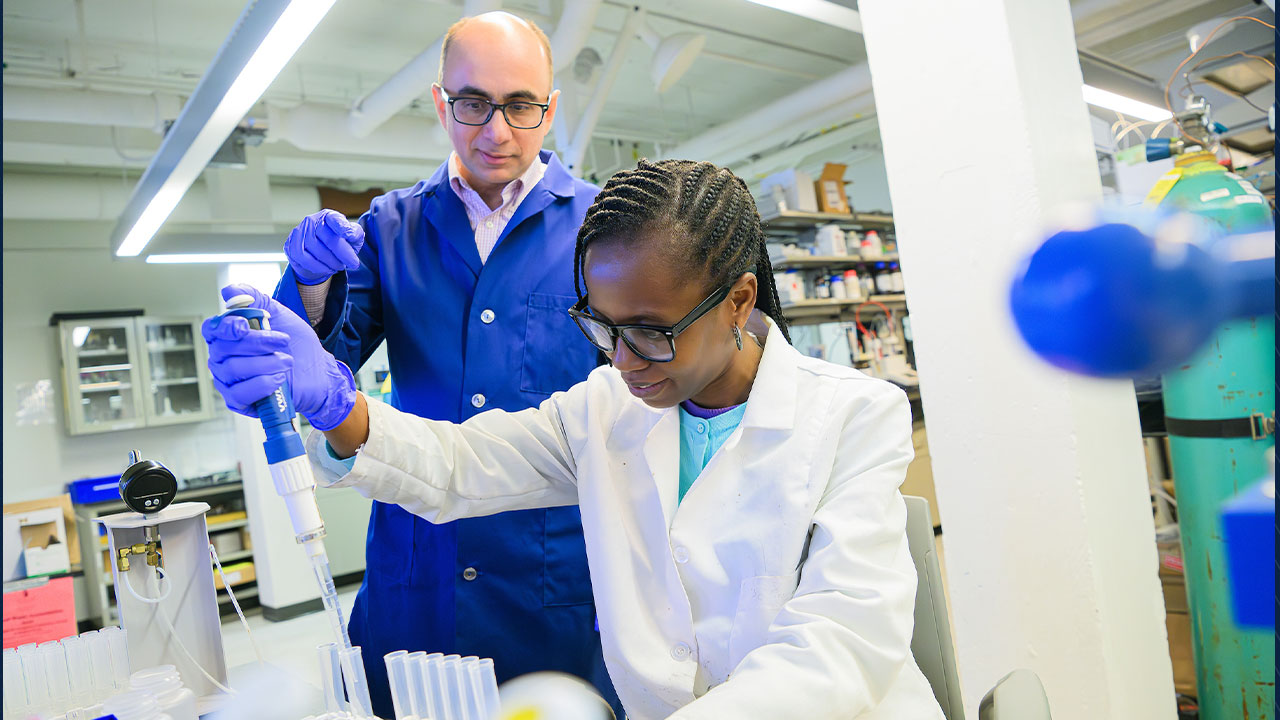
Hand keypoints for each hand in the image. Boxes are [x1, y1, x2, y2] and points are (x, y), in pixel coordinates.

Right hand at [201, 284, 356, 430]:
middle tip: (283, 340)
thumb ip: (255, 299)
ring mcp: (228, 381)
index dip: (224, 327)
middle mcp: (223, 358)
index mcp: (229, 336)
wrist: (318, 372)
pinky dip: (262, 384)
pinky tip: (280, 379)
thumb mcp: (279, 315)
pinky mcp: (239, 402)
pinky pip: (240, 394)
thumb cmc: (295, 344)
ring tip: (288, 361)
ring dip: (266, 363)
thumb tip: (229, 291)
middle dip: (257, 343)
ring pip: (234, 370)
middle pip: (223, 349)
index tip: (244, 325)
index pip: (212, 329)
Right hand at [284, 209, 365, 284]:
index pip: (334, 219)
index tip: (347, 235)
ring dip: (330, 262)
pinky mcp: (290, 245)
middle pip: (328, 238)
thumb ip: (354, 233)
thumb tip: (349, 234)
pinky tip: (326, 269)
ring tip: (338, 267)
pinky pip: (302, 258)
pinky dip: (317, 266)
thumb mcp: (352, 238)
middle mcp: (312, 221)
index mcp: (328, 216)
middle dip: (342, 254)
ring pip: (315, 250)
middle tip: (352, 264)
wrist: (320, 257)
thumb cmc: (338, 244)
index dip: (341, 226)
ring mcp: (299, 232)